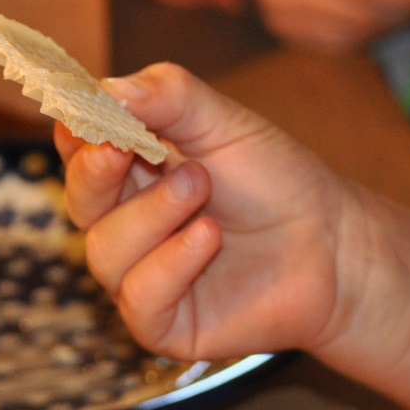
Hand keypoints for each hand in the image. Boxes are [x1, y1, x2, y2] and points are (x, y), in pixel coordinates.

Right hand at [55, 62, 369, 360]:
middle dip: (97, 172)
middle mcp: (124, 221)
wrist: (333, 247)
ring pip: (104, 249)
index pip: (76, 147)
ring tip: (202, 188)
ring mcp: (139, 274)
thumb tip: (106, 87)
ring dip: (151, 214)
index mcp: (129, 169)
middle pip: (78, 198)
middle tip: (126, 148)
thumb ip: (168, 96)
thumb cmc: (275, 181)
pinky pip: (138, 298)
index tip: (90, 112)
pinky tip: (208, 238)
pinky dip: (169, 264)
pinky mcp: (162, 323)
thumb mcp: (223, 122)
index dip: (76, 130)